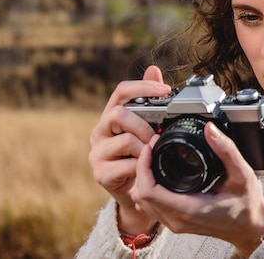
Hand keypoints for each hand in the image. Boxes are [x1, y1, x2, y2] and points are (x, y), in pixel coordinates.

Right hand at [88, 65, 170, 233]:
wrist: (137, 194)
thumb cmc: (142, 157)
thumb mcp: (148, 128)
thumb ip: (150, 101)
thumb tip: (153, 69)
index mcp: (111, 116)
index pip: (121, 91)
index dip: (143, 87)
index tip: (166, 89)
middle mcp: (100, 131)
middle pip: (118, 113)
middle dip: (144, 123)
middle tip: (158, 136)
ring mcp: (97, 152)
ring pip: (124, 140)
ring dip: (145, 146)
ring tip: (154, 154)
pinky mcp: (100, 173)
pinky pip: (124, 165)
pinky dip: (141, 166)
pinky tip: (147, 168)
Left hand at [131, 121, 263, 256]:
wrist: (251, 228)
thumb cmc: (248, 206)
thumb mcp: (242, 174)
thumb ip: (226, 150)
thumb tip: (210, 130)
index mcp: (190, 209)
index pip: (149, 191)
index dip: (143, 166)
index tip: (151, 147)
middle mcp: (179, 219)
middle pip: (140, 196)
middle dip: (141, 168)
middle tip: (152, 148)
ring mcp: (176, 223)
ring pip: (142, 203)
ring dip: (142, 179)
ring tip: (152, 158)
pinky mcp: (176, 223)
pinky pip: (151, 206)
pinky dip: (148, 189)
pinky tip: (158, 174)